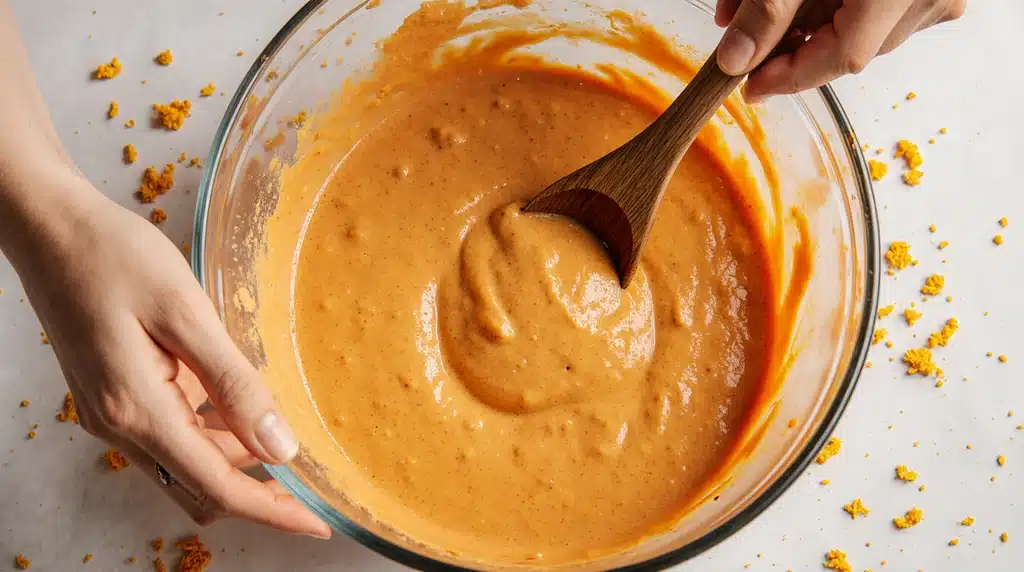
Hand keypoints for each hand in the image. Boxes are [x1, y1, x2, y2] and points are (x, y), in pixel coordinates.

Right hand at [7, 169, 329, 537]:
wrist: (52, 229)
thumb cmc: (115, 257)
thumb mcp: (186, 314)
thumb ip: (234, 384)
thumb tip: (279, 447)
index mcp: (137, 411)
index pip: (218, 486)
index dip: (272, 510)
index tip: (317, 524)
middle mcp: (119, 426)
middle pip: (200, 487)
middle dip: (257, 491)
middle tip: (310, 479)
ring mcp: (111, 414)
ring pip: (185, 464)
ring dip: (233, 458)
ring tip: (281, 429)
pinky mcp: (113, 397)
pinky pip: (169, 436)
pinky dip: (209, 433)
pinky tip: (236, 401)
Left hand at [714, 0, 966, 100]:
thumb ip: (767, 7)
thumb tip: (736, 58)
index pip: (843, 56)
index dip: (790, 76)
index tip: (748, 85)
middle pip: (852, 46)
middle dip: (792, 46)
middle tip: (747, 41)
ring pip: (865, 30)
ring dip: (811, 26)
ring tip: (765, 5)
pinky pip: (884, 10)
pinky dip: (838, 7)